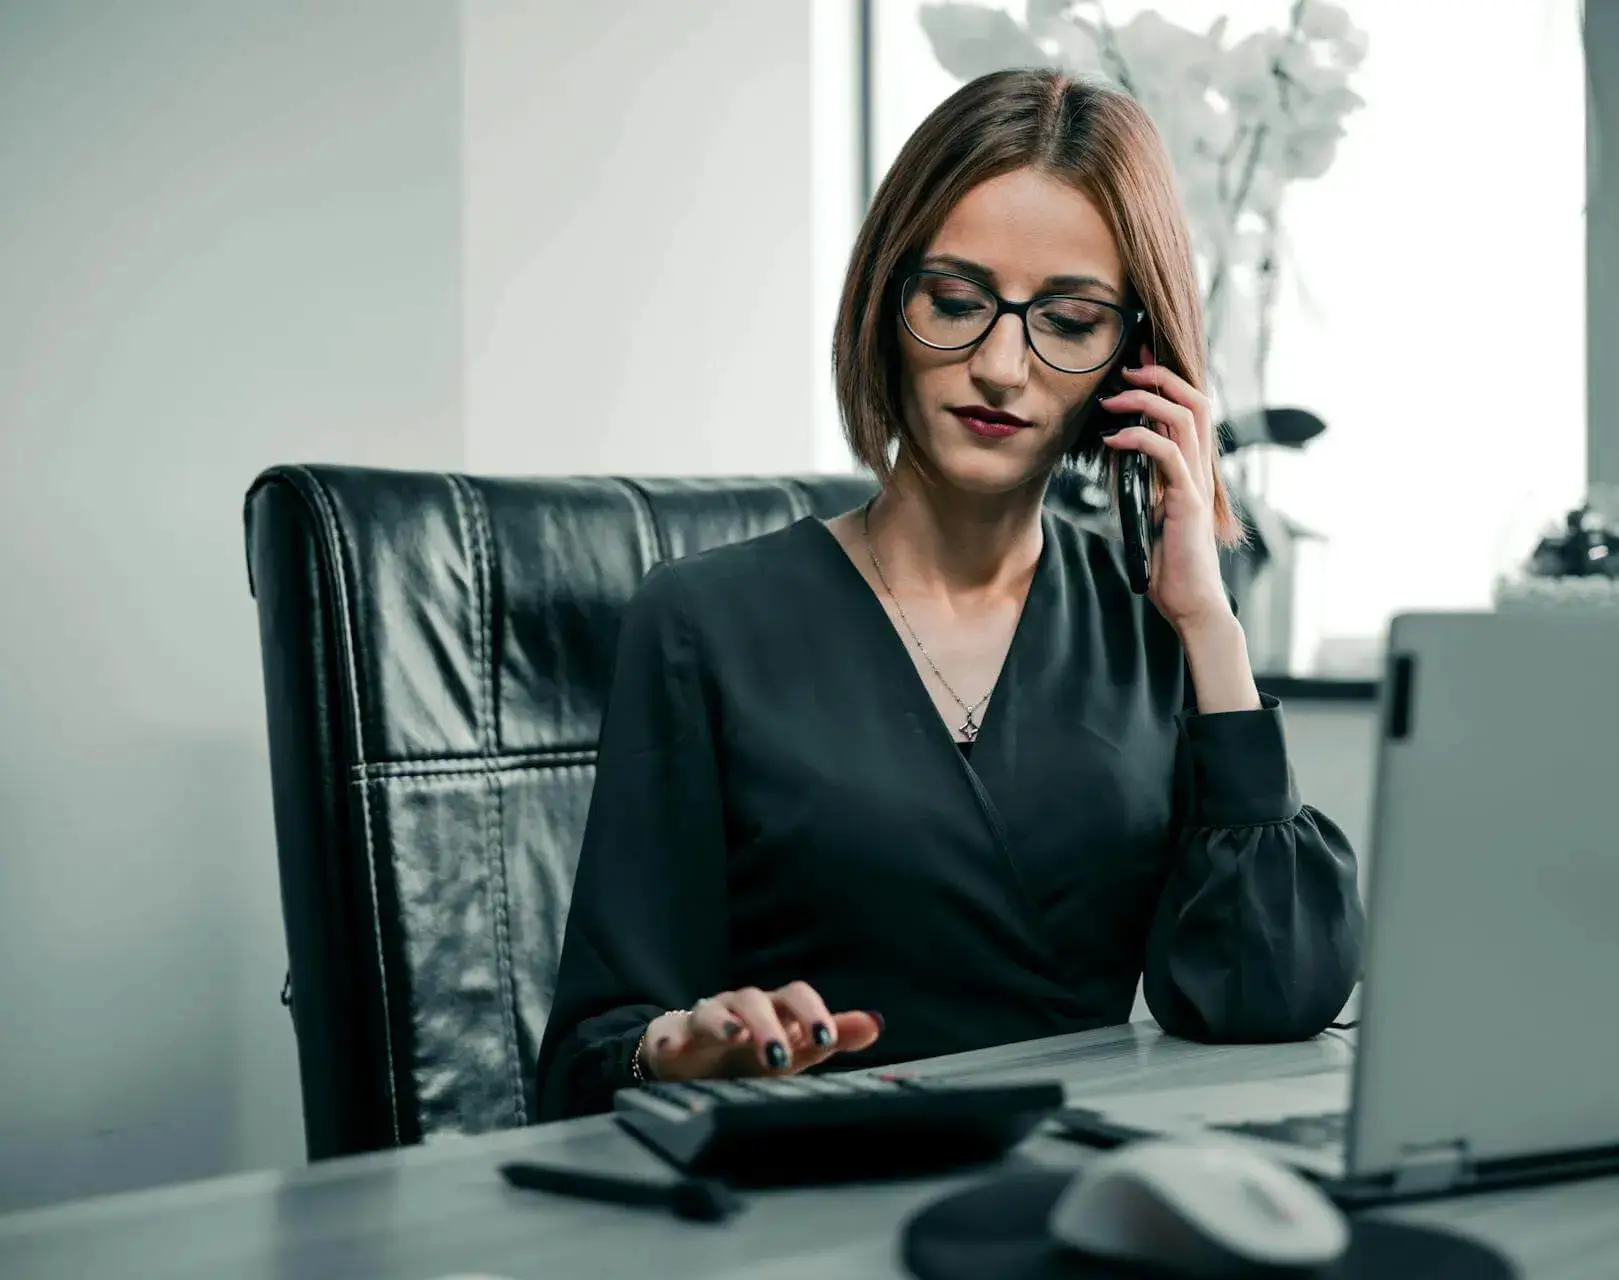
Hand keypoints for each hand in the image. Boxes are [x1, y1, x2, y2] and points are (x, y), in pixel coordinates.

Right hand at [641, 982, 883, 1083]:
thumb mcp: (796, 1049)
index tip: (827, 1039)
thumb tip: (876, 1023)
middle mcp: (741, 1007)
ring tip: (735, 1037)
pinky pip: (667, 1035)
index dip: (812, 1013)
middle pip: (755, 1001)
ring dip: (724, 1023)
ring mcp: (706, 1019)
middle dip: (769, 1025)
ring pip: (713, 1011)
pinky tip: (672, 1051)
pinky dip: (669, 1042)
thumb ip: (832, 1035)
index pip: (796, 995)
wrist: (695, 1060)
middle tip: (780, 1056)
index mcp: (774, 1008)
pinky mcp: (673, 1037)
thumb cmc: (752, 1053)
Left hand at [1098, 344, 1234, 634]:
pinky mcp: (1187, 501)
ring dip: (1146, 400)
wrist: (1191, 602)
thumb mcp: (1152, 512)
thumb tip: (1122, 460)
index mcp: (1192, 468)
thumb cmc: (1170, 563)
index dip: (1166, 380)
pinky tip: (1113, 439)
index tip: (1136, 362)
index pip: (1189, 408)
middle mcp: (1200, 469)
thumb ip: (1145, 484)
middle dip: (1161, 376)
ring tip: (1112, 398)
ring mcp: (1197, 483)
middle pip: (1195, 400)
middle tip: (1127, 366)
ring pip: (1185, 419)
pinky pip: (1168, 455)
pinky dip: (1140, 439)